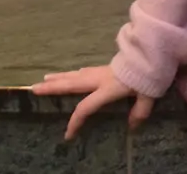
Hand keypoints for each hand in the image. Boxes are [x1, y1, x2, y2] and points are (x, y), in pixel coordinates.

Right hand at [30, 65, 154, 139]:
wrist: (152, 52)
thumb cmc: (149, 75)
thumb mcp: (148, 95)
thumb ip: (139, 111)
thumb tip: (132, 127)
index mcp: (107, 89)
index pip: (86, 107)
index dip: (75, 121)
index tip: (67, 134)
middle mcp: (99, 79)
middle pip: (71, 85)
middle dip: (52, 88)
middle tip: (33, 88)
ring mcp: (100, 71)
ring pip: (74, 75)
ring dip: (58, 78)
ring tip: (43, 80)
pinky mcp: (105, 67)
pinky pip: (83, 71)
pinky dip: (72, 73)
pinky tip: (68, 74)